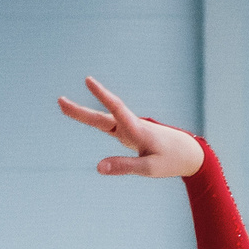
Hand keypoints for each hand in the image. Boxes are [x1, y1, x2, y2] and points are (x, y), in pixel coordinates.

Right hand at [57, 77, 203, 178]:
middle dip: (80, 110)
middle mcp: (131, 126)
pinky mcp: (129, 134)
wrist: (189, 153)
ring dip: (84, 113)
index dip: (102, 95)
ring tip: (64, 106)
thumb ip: (124, 167)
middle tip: (59, 101)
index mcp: (137, 130)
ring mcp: (129, 129)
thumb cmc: (171, 160)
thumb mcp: (149, 169)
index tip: (88, 80)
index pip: (116, 109)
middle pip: (101, 116)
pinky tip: (84, 116)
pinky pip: (108, 125)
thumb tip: (97, 167)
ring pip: (103, 119)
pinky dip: (94, 119)